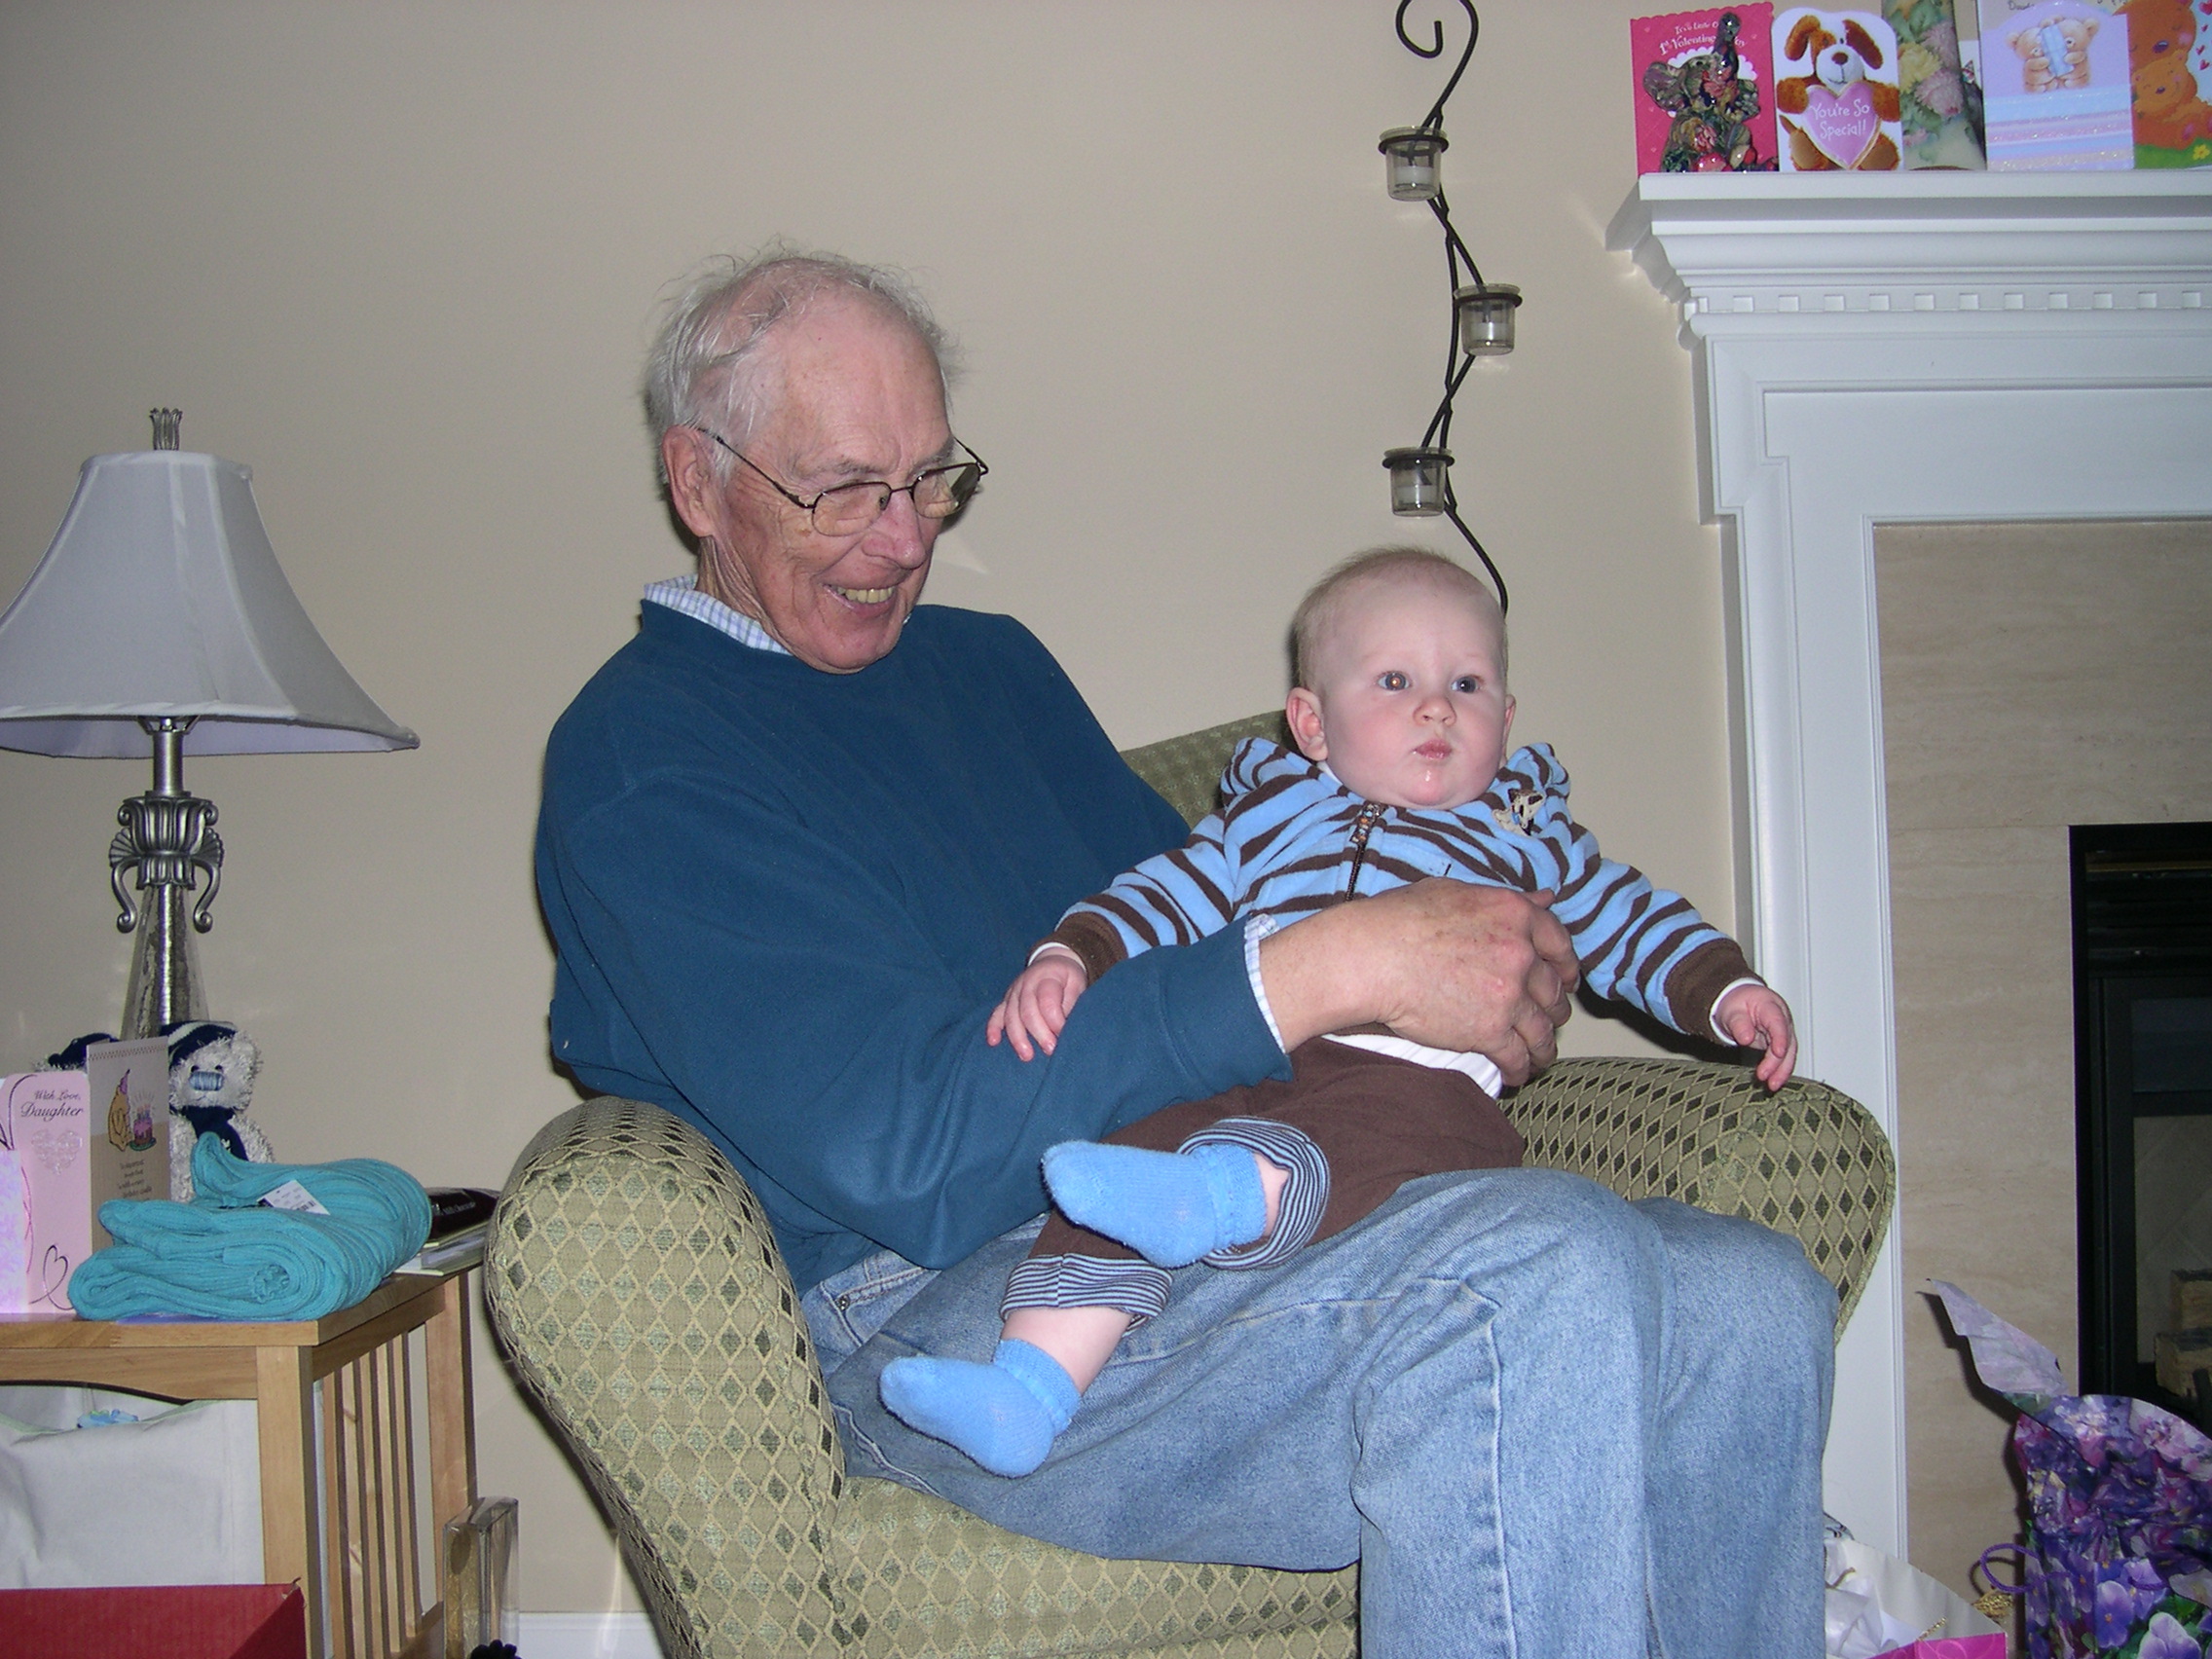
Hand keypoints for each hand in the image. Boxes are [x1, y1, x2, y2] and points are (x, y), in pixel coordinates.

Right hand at [986, 953, 1089, 1060]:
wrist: (1052, 962)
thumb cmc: (1067, 977)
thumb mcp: (1077, 984)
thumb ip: (1071, 1004)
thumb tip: (1066, 1029)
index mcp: (1047, 976)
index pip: (1047, 1001)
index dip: (1055, 1021)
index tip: (1064, 1035)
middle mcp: (1026, 983)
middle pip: (1027, 1011)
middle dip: (1039, 1033)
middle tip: (1050, 1050)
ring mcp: (1013, 992)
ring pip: (1011, 1015)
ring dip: (1017, 1037)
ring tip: (1027, 1056)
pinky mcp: (1006, 1000)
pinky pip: (996, 1013)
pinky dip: (993, 1028)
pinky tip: (993, 1042)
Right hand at [1258, 881, 1578, 1086]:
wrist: (1370, 958)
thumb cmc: (1399, 920)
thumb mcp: (1456, 892)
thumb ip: (1507, 899)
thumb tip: (1543, 898)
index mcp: (1515, 915)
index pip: (1559, 943)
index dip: (1565, 965)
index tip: (1562, 978)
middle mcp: (1521, 954)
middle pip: (1554, 990)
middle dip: (1554, 1008)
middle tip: (1548, 1017)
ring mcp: (1508, 995)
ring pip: (1543, 1029)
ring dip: (1544, 1045)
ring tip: (1540, 1054)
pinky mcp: (1489, 1031)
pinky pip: (1517, 1056)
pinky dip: (1520, 1068)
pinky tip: (1516, 1073)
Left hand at [1714, 983, 1796, 1090]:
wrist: (1739, 1001)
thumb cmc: (1736, 1004)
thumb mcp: (1731, 1011)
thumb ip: (1738, 1024)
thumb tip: (1746, 1038)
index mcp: (1770, 1005)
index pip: (1778, 1022)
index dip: (1780, 1038)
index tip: (1778, 1052)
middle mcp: (1782, 1019)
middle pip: (1787, 1041)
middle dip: (1780, 1062)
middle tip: (1768, 1078)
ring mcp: (1784, 1031)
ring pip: (1789, 1053)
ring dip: (1782, 1070)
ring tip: (1772, 1085)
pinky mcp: (1781, 1043)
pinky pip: (1783, 1058)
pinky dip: (1779, 1070)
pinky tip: (1773, 1082)